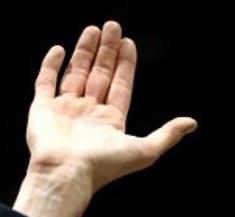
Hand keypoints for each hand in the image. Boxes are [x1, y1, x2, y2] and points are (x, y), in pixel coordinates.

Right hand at [26, 20, 196, 194]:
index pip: (121, 86)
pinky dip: (51, 65)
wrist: (67, 173)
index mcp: (110, 122)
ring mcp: (65, 110)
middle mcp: (88, 114)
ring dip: (85, 52)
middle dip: (107, 51)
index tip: (129, 43)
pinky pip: (46, 82)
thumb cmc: (105, 165)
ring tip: (93, 29)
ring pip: (76, 73)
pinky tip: (60, 49)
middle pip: (100, 75)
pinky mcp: (42, 109)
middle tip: (113, 26)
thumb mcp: (145, 150)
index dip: (126, 65)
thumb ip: (168, 135)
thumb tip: (192, 123)